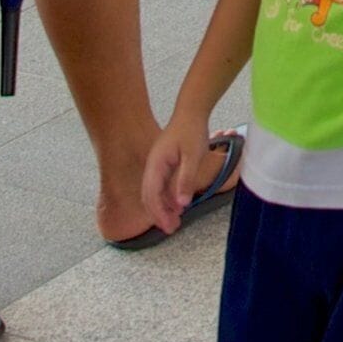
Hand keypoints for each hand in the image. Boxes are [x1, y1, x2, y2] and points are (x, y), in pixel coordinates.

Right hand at [137, 120, 213, 238]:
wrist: (192, 111)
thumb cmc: (192, 131)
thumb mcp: (193, 156)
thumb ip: (186, 179)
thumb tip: (181, 204)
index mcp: (156, 164)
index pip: (151, 195)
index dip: (158, 213)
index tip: (168, 227)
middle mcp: (152, 166)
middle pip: (149, 196)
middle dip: (158, 215)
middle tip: (171, 229)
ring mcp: (157, 165)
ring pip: (155, 192)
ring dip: (163, 208)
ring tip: (175, 222)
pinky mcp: (164, 164)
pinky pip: (161, 186)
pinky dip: (167, 198)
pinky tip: (178, 206)